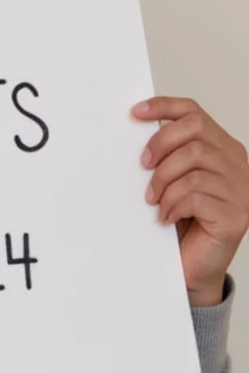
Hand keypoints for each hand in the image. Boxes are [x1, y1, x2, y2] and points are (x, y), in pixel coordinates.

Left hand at [133, 97, 248, 305]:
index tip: (135, 112)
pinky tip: (166, 218)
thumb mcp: (175, 179)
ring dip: (164, 182)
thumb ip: (168, 154)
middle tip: (143, 167)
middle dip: (160, 145)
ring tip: (154, 201)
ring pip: (193, 163)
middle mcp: (236, 163)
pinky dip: (172, 205)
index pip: (194, 112)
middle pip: (194, 131)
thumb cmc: (183, 220)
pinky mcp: (235, 215)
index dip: (164, 106)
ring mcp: (240, 188)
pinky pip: (195, 195)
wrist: (195, 266)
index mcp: (222, 147)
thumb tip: (134, 127)